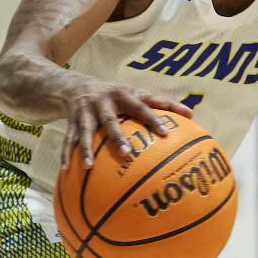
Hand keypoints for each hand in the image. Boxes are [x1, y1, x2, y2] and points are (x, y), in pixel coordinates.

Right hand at [58, 80, 190, 169]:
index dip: (153, 119)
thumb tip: (192, 115)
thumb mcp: (136, 93)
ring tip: (89, 167)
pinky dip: (66, 155)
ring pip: (85, 132)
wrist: (75, 85)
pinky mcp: (71, 123)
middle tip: (127, 153)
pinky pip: (68, 140)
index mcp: (123, 95)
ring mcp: (85, 113)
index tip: (164, 134)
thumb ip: (161, 103)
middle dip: (117, 136)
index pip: (141, 107)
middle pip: (110, 120)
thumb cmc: (117, 95)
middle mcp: (103, 103)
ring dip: (86, 149)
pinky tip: (65, 172)